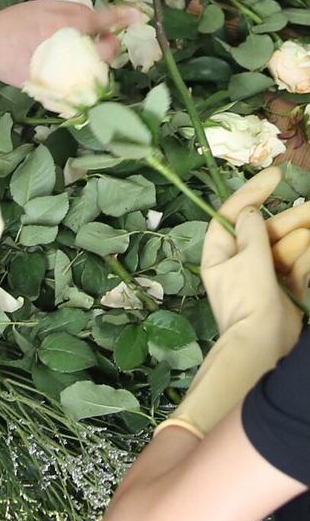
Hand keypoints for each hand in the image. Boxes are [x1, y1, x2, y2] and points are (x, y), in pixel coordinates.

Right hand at [0, 0, 140, 86]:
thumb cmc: (16, 22)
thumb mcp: (48, 7)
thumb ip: (78, 12)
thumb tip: (102, 21)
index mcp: (71, 28)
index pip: (106, 24)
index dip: (123, 18)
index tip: (137, 16)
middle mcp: (72, 54)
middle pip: (107, 54)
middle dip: (109, 45)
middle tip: (101, 39)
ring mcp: (63, 76)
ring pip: (92, 71)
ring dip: (92, 61)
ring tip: (77, 53)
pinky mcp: (52, 90)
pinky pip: (75, 86)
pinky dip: (76, 77)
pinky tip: (65, 68)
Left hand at [202, 168, 309, 354]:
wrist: (262, 345)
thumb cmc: (249, 300)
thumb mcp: (249, 260)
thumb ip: (252, 231)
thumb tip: (250, 210)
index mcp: (220, 252)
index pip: (232, 214)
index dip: (252, 192)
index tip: (275, 175)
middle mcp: (239, 260)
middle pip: (265, 229)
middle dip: (290, 219)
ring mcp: (262, 273)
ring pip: (284, 244)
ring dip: (299, 237)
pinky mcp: (282, 286)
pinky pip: (295, 262)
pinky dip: (304, 258)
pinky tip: (307, 257)